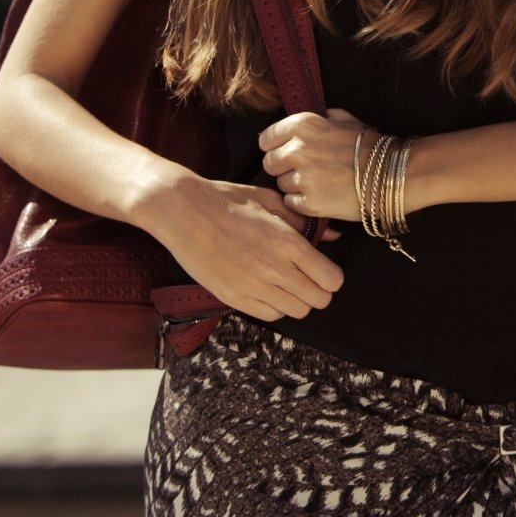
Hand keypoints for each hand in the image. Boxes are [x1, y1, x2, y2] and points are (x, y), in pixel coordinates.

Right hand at [145, 177, 345, 321]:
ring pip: (296, 312)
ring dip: (297, 300)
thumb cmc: (227, 201)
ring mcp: (252, 287)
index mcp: (288, 243)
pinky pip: (269, 315)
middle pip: (318, 300)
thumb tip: (333, 235)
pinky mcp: (232, 298)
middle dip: (319, 290)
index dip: (332, 277)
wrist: (182, 211)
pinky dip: (275, 307)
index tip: (325, 270)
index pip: (331, 280)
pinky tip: (269, 289)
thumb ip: (304, 221)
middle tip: (309, 278)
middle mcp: (274, 269)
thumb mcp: (271, 201)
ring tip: (288, 283)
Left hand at [259, 106, 368, 225]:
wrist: (394, 174)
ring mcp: (303, 177)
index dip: (276, 146)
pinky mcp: (309, 203)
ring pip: (281, 184)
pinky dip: (303, 202)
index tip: (288, 152)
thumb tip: (293, 125)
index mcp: (303, 125)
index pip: (266, 138)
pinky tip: (323, 195)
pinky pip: (291, 203)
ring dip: (296, 185)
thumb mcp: (344, 119)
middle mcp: (297, 149)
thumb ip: (317, 119)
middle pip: (270, 163)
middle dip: (284, 167)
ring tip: (322, 182)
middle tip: (308, 169)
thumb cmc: (370, 146)